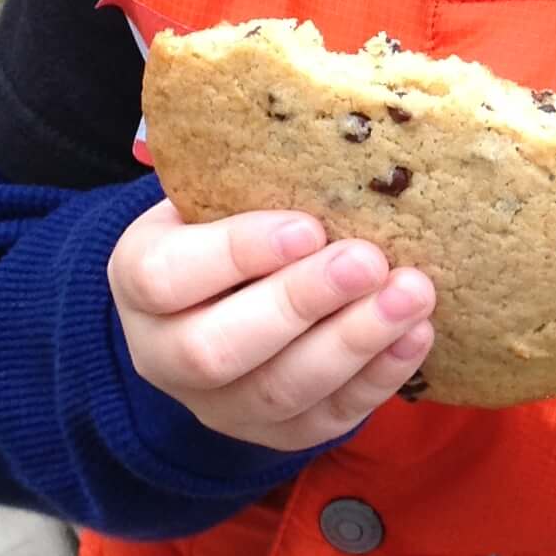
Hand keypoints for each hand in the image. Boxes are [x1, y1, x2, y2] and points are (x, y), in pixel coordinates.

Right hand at [109, 201, 434, 443]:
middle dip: (301, 303)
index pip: (166, 277)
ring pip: (278, 392)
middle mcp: (164, 354)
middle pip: (218, 350)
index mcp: (137, 278)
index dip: (237, 253)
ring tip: (412, 294)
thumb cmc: (227, 224)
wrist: (219, 300)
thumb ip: (254, 172)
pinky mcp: (276, 436)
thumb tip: (338, 118)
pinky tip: (417, 335)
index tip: (307, 225)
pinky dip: (377, 379)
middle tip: (369, 261)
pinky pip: (326, 419)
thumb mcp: (216, 191)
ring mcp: (219, 407)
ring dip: (353, 343)